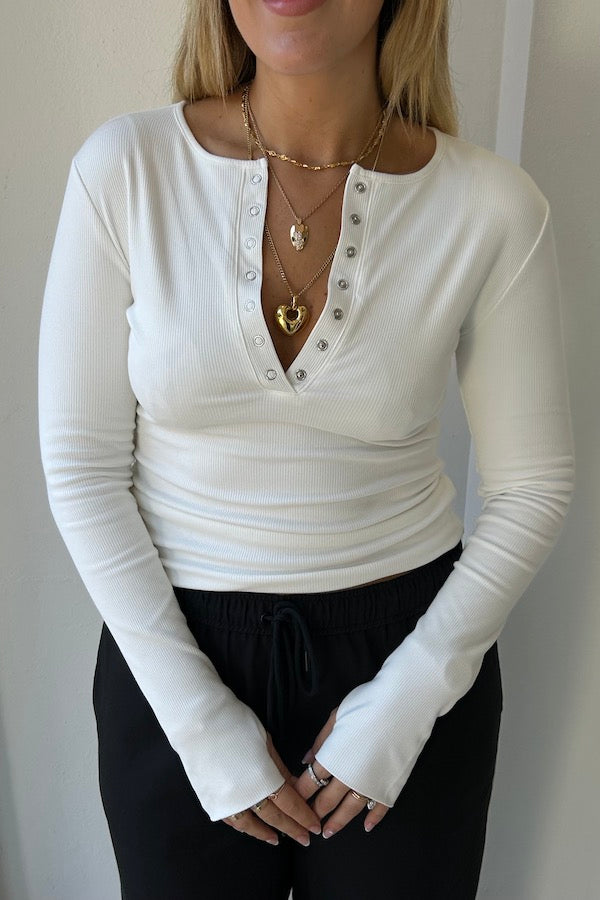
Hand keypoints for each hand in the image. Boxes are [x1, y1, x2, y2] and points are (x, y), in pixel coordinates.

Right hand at [221, 731, 321, 846]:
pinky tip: (251, 828)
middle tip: (305, 839)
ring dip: (267, 833)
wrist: (198, 720)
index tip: (314, 826)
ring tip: (278, 839)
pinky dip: (244, 826)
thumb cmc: (236, 723)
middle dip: (293, 829)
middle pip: (275, 818)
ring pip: (252, 825)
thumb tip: (293, 786)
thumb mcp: (266, 742)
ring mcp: (227, 802)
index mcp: (265, 779)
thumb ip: (279, 769)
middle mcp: (247, 796)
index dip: (304, 817)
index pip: (290, 805)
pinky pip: (231, 820)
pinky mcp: (211, 801)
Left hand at [294, 706, 389, 838]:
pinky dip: (374, 819)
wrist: (404, 704)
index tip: (294, 799)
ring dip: (337, 822)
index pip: (311, 782)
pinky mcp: (391, 785)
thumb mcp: (337, 715)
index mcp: (333, 757)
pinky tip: (366, 826)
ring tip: (328, 832)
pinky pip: (380, 808)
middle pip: (327, 800)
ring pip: (350, 810)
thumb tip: (306, 760)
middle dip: (315, 812)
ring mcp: (371, 783)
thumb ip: (321, 740)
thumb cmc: (368, 703)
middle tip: (307, 821)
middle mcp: (349, 776)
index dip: (300, 793)